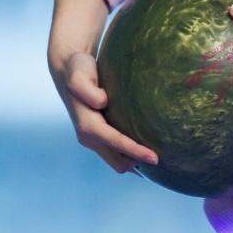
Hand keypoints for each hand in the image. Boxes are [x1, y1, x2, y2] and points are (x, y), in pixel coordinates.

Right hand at [51, 50, 159, 173]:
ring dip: (136, 162)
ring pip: (119, 160)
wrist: (68, 69)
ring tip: (159, 157)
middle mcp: (89, 137)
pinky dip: (131, 155)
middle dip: (138, 163)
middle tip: (164, 160)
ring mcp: (94, 139)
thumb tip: (102, 102)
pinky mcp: (100, 135)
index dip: (135, 152)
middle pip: (118, 162)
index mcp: (87, 126)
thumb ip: (87, 90)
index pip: (116, 144)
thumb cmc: (77, 71)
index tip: (155, 157)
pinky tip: (147, 147)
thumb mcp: (79, 76)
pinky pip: (118, 153)